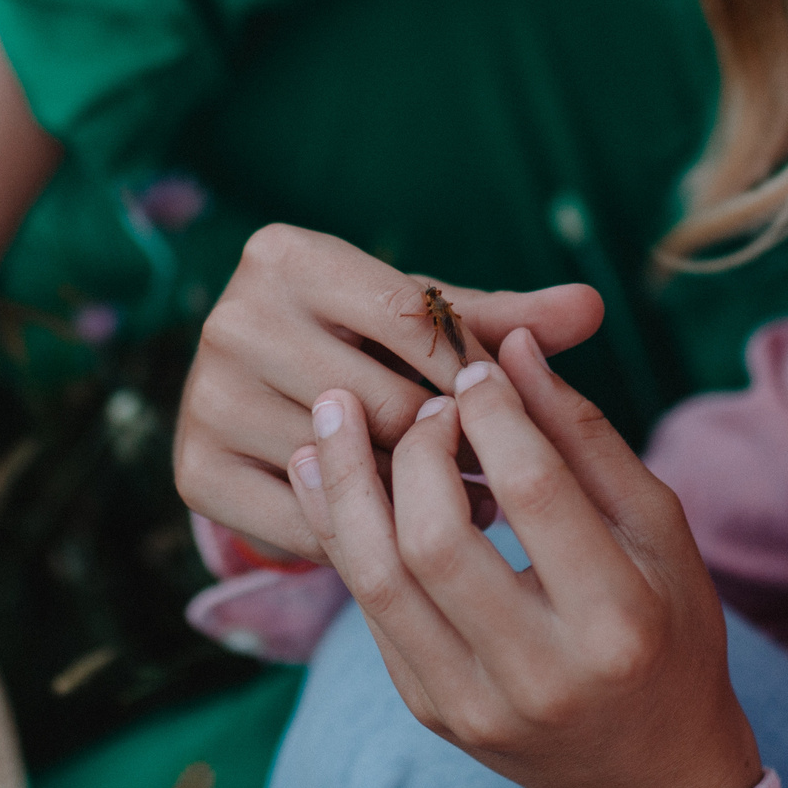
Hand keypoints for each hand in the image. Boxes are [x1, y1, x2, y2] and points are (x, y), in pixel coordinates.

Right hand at [175, 223, 604, 560]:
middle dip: (451, 446)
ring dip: (417, 499)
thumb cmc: (368, 346)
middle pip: (382, 400)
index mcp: (286, 254)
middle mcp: (230, 318)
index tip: (517, 415)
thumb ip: (505, 319)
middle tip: (502, 478)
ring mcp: (206, 396)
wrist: (263, 396)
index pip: (410, 319)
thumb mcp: (426, 324)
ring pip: (349, 465)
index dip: (475, 375)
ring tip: (469, 509)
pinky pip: (302, 518)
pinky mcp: (194, 468)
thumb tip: (592, 306)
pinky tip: (402, 533)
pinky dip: (359, 533)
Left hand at [290, 326, 760, 787]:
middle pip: (436, 539)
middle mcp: (541, 674)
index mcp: (616, 622)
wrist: (644, 776)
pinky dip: (340, 534)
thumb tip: (513, 347)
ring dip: (344, 485)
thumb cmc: (667, 630)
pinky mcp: (429, 711)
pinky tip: (326, 478)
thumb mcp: (659, 531)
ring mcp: (474, 704)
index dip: (495, 413)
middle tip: (420, 401)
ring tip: (330, 413)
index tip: (476, 367)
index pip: (535, 492)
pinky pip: (369, 610)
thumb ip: (585, 438)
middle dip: (415, 449)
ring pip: (378, 578)